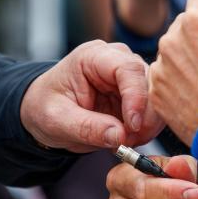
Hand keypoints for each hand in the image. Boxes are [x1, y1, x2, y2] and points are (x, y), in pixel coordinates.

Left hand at [21, 40, 164, 151]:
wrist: (42, 111)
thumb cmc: (45, 107)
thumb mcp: (56, 120)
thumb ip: (86, 127)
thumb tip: (119, 136)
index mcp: (93, 57)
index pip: (127, 68)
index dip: (136, 96)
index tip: (133, 126)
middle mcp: (116, 59)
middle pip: (148, 80)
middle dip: (145, 114)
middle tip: (131, 141)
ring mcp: (128, 75)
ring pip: (155, 95)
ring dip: (148, 122)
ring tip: (128, 142)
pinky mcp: (135, 92)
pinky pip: (153, 108)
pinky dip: (147, 127)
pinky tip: (131, 138)